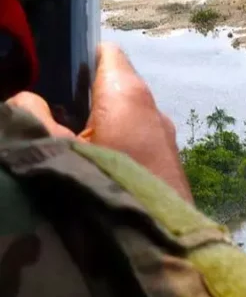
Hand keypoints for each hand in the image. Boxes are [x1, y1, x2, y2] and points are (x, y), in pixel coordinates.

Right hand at [5, 42, 192, 201]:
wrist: (160, 243)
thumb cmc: (104, 186)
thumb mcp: (53, 149)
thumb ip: (31, 115)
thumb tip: (26, 99)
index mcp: (128, 94)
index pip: (105, 53)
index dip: (76, 56)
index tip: (51, 72)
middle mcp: (154, 110)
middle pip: (112, 88)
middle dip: (81, 97)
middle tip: (49, 113)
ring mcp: (166, 140)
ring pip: (124, 120)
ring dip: (97, 127)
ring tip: (66, 144)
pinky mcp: (169, 167)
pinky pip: (136, 144)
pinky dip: (114, 148)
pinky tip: (93, 168)